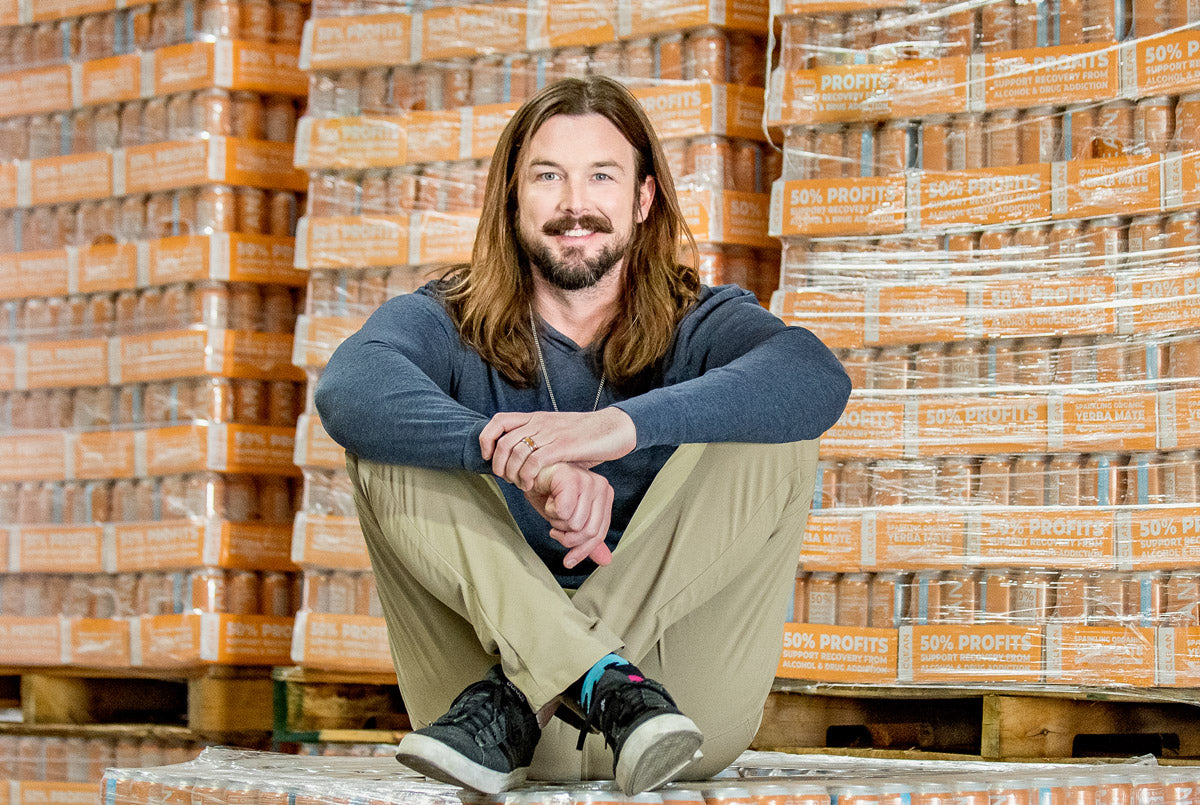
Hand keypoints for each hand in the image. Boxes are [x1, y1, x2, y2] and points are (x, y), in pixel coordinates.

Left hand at [480, 407, 636, 490]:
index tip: (487, 456)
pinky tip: (532, 485)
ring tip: (520, 484)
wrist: (614, 428)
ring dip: (512, 474)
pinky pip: (534, 462)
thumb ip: (541, 442)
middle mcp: (540, 423)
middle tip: (507, 479)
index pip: (499, 421)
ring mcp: (551, 434)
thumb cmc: (587, 436)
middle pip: (503, 442)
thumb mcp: (558, 434)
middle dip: (498, 465)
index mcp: (536, 418)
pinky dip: (527, 476)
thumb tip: (523, 461)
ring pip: (515, 453)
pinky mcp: (562, 446)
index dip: (487, 438)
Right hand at [524, 463, 613, 567]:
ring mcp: (587, 479)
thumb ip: (587, 538)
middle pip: (589, 532)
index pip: (599, 533)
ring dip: (556, 522)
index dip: (582, 551)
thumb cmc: (549, 494)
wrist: (528, 475)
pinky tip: (548, 499)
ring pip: (575, 524)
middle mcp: (601, 485)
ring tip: (552, 507)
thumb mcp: (569, 520)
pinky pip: (563, 512)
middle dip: (566, 537)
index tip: (568, 562)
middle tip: (555, 526)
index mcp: (604, 494)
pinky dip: (550, 511)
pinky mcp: (571, 477)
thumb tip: (606, 561)